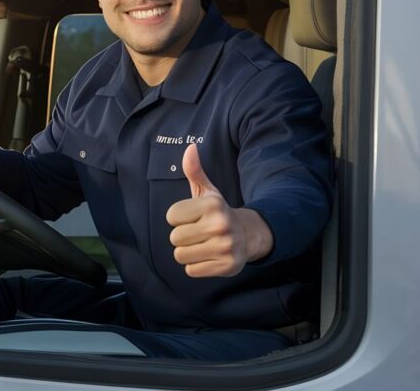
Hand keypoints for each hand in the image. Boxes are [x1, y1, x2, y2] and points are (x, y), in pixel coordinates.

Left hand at [165, 143, 272, 277]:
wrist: (248, 235)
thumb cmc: (218, 213)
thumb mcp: (208, 192)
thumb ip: (195, 171)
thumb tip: (189, 148)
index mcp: (212, 205)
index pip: (171, 216)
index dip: (178, 218)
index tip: (192, 217)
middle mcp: (220, 225)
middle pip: (175, 238)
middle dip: (183, 237)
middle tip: (198, 233)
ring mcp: (225, 247)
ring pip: (180, 256)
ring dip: (188, 252)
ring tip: (202, 244)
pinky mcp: (226, 267)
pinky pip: (191, 270)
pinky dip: (196, 266)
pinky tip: (208, 256)